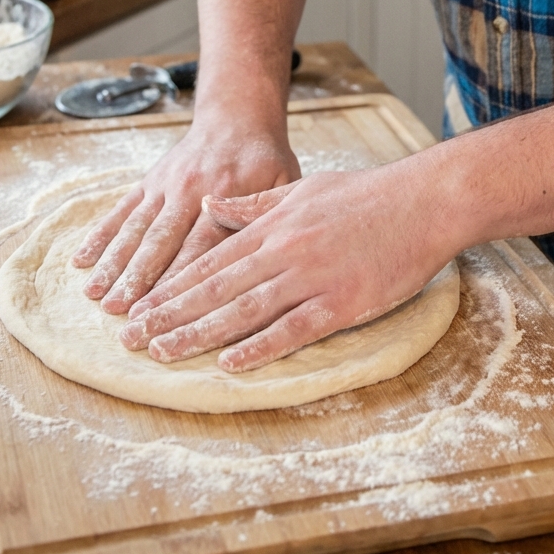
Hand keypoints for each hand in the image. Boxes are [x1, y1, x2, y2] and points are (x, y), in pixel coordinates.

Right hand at [71, 119, 300, 313]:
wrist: (237, 116)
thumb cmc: (265, 159)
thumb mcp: (283, 183)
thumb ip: (266, 218)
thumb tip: (253, 259)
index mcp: (224, 197)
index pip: (199, 248)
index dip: (179, 281)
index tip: (164, 313)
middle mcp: (189, 192)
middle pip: (160, 242)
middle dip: (138, 280)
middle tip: (121, 315)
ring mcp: (165, 186)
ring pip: (135, 229)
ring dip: (114, 263)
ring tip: (95, 295)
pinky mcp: (148, 182)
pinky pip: (121, 211)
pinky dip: (100, 235)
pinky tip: (82, 261)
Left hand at [117, 156, 459, 371]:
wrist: (421, 201)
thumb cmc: (365, 195)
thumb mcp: (301, 189)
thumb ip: (252, 206)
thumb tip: (210, 208)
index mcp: (272, 226)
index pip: (209, 262)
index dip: (171, 288)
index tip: (139, 308)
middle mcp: (283, 252)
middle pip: (215, 289)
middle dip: (170, 314)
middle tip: (132, 339)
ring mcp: (311, 278)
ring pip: (244, 311)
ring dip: (199, 334)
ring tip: (164, 352)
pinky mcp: (341, 303)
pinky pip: (293, 330)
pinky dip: (259, 348)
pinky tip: (230, 364)